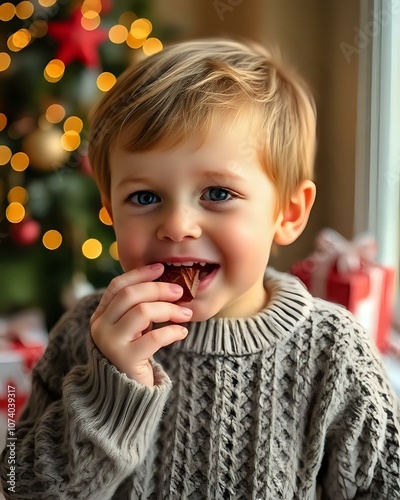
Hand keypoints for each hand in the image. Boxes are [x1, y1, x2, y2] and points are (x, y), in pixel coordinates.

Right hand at [90, 264, 192, 385]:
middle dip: (158, 289)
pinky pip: (153, 337)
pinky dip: (172, 331)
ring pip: (141, 312)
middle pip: (130, 295)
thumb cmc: (135, 355)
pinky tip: (182, 332)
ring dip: (169, 309)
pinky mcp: (125, 360)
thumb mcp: (132, 328)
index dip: (140, 274)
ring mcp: (110, 344)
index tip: (161, 268)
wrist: (126, 395)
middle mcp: (100, 327)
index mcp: (101, 316)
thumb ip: (139, 308)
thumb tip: (166, 283)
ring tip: (185, 314)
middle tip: (180, 292)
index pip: (118, 286)